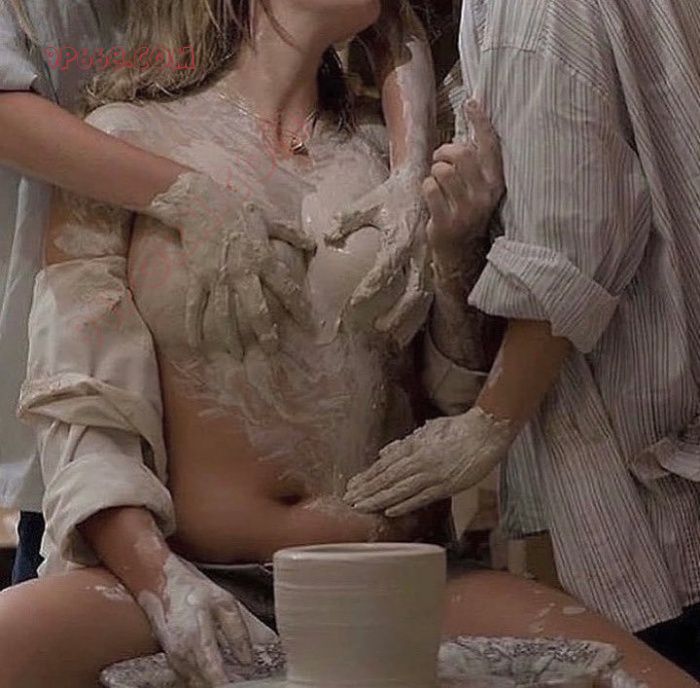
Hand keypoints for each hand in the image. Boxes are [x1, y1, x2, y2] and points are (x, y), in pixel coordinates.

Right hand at [137, 554, 253, 686]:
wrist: (165, 586)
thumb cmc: (194, 592)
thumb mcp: (225, 603)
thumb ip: (238, 632)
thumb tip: (248, 658)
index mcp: (197, 637)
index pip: (213, 672)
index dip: (226, 682)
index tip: (239, 683)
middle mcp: (183, 653)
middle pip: (205, 683)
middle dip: (224, 683)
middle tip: (241, 680)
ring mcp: (175, 660)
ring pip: (196, 684)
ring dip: (212, 683)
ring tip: (233, 678)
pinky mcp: (172, 661)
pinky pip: (188, 679)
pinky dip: (203, 680)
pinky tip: (216, 675)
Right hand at [145, 171, 315, 356]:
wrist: (197, 201)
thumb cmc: (235, 209)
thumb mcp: (267, 219)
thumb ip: (290, 234)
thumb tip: (312, 244)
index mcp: (263, 258)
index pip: (287, 288)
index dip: (300, 309)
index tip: (310, 327)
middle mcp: (242, 271)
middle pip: (256, 309)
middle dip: (265, 333)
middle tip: (272, 352)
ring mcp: (217, 277)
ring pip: (225, 314)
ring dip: (231, 338)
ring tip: (237, 356)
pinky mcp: (197, 277)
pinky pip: (194, 306)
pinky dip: (193, 326)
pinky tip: (196, 344)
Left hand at [324, 168, 432, 346]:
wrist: (425, 183)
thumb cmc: (394, 195)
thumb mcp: (370, 203)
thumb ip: (346, 220)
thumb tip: (326, 239)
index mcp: (400, 238)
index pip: (384, 271)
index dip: (369, 290)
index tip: (353, 305)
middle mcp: (419, 252)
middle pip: (410, 291)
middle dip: (396, 313)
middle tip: (378, 329)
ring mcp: (430, 260)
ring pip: (423, 297)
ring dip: (410, 319)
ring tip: (395, 337)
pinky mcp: (435, 264)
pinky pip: (430, 293)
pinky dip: (420, 313)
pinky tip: (409, 328)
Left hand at [344, 406, 514, 516]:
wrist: (485, 432)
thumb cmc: (458, 429)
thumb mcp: (427, 430)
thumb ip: (406, 443)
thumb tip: (385, 452)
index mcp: (413, 446)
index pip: (384, 464)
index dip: (367, 476)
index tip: (352, 485)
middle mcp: (419, 460)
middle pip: (387, 478)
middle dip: (367, 490)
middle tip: (349, 500)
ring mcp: (432, 474)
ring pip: (400, 489)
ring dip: (379, 499)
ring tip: (362, 507)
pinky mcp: (446, 485)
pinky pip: (421, 497)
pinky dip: (405, 504)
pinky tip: (390, 511)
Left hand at [424, 100, 503, 271]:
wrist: (460, 253)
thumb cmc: (465, 212)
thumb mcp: (478, 188)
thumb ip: (476, 163)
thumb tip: (470, 124)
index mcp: (495, 183)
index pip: (490, 146)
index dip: (481, 122)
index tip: (471, 103)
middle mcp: (484, 195)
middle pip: (462, 154)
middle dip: (445, 151)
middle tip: (440, 160)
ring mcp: (466, 210)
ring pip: (443, 170)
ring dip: (434, 172)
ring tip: (436, 181)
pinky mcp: (447, 221)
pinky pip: (430, 189)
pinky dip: (426, 188)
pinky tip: (432, 198)